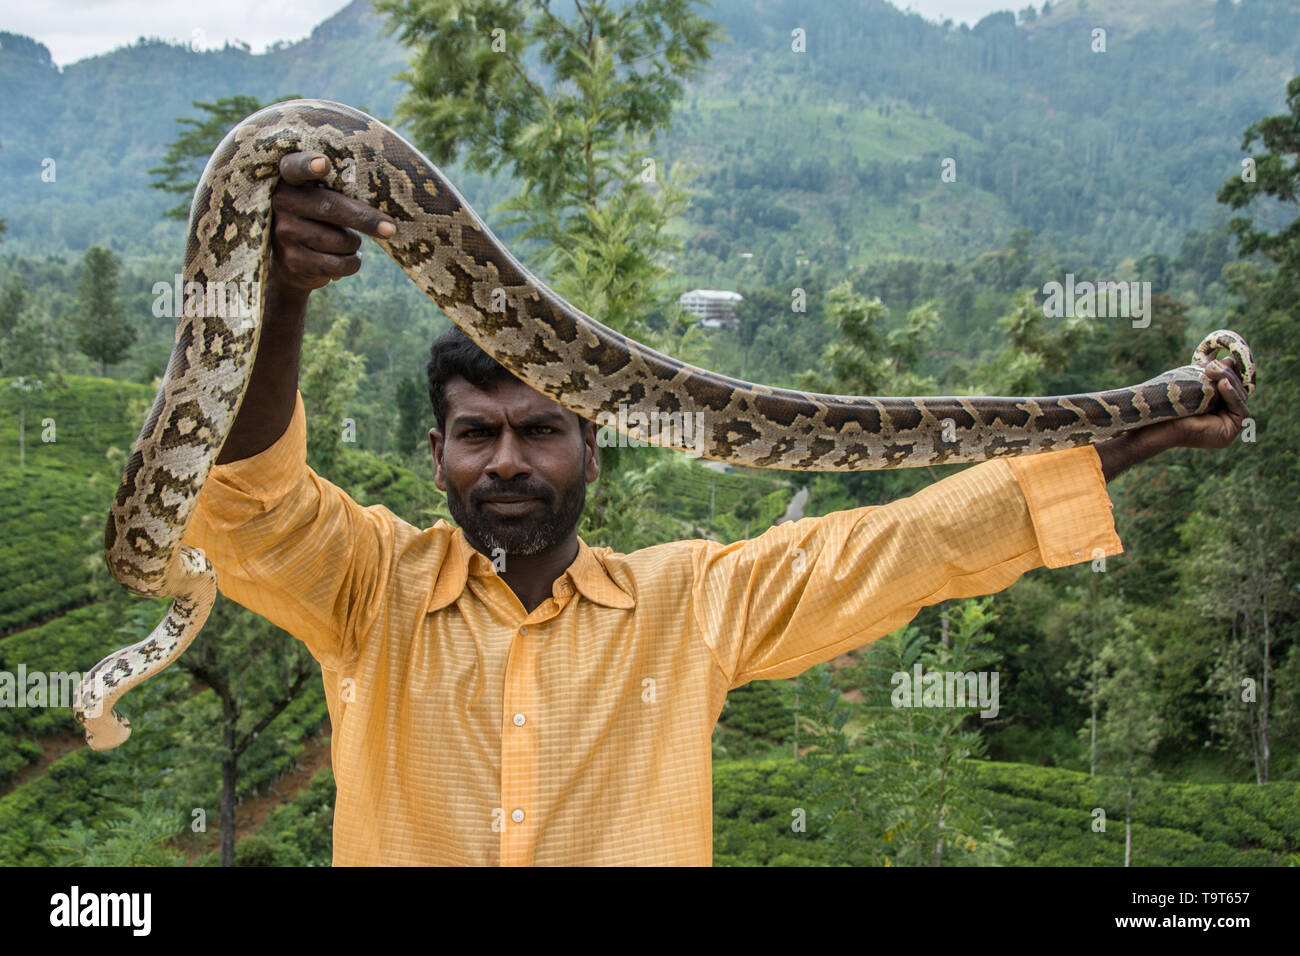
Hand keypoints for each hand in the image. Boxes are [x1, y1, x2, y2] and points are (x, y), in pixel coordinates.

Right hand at [268, 152, 396, 294]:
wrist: (290, 261)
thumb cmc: (319, 218)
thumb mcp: (321, 197)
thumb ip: (338, 191)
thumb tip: (384, 204)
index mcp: (289, 178)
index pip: (295, 167)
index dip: (308, 164)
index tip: (323, 163)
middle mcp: (282, 202)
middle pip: (330, 207)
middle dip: (365, 219)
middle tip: (390, 228)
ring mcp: (285, 232)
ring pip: (339, 240)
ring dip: (355, 243)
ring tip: (350, 241)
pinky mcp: (293, 260)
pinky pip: (337, 264)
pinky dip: (352, 262)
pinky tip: (347, 258)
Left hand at [1140, 358, 1250, 450]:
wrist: (1159, 423)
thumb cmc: (1171, 403)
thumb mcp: (1195, 384)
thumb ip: (1212, 374)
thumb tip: (1230, 360)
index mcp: (1216, 406)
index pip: (1231, 385)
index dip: (1230, 372)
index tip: (1223, 359)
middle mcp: (1224, 416)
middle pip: (1237, 391)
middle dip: (1227, 375)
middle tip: (1214, 364)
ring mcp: (1228, 425)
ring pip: (1240, 397)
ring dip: (1228, 381)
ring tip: (1214, 370)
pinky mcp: (1230, 431)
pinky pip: (1240, 409)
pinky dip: (1232, 395)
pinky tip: (1223, 384)